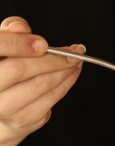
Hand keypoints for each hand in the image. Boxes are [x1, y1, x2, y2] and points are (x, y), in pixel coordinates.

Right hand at [0, 16, 84, 145]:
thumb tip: (20, 26)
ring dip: (65, 69)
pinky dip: (67, 82)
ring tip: (76, 59)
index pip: (0, 47)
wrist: (2, 112)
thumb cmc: (4, 73)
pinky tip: (73, 71)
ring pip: (40, 84)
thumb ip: (10, 34)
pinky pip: (51, 98)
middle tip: (73, 51)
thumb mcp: (4, 49)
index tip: (43, 43)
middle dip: (52, 58)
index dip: (20, 43)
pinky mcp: (23, 119)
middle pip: (20, 69)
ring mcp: (4, 107)